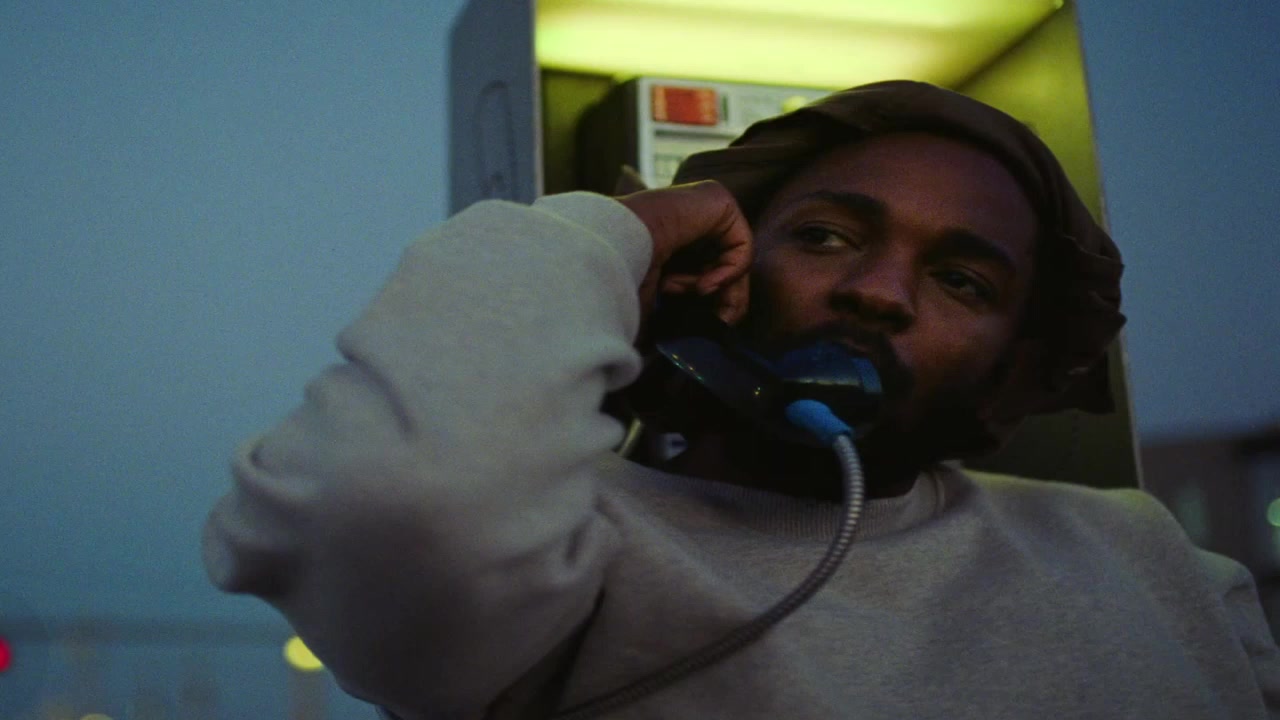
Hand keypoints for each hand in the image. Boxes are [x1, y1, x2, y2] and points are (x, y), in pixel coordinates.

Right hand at [616, 180, 752, 325]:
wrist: (616, 245)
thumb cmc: (622, 273)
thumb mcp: (649, 300)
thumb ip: (665, 316)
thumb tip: (662, 353)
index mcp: (672, 238)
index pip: (708, 273)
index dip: (711, 303)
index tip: (703, 327)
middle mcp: (691, 220)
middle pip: (727, 268)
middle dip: (721, 301)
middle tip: (714, 323)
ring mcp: (707, 207)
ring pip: (735, 262)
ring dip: (716, 289)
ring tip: (690, 295)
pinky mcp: (721, 202)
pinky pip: (742, 247)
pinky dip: (728, 274)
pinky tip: (702, 286)